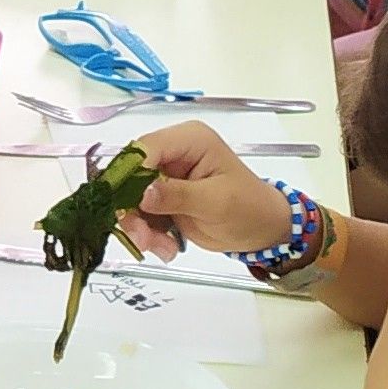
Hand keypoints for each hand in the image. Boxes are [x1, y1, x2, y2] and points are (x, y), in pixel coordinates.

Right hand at [118, 121, 293, 263]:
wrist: (260, 231)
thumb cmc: (249, 208)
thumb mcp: (216, 202)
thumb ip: (178, 195)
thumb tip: (143, 193)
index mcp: (189, 140)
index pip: (146, 148)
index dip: (130, 174)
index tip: (127, 204)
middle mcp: (172, 153)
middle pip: (130, 175)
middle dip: (133, 209)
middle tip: (143, 238)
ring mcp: (165, 176)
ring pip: (131, 199)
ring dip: (140, 227)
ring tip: (160, 248)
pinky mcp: (161, 199)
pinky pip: (140, 215)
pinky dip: (148, 234)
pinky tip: (166, 248)